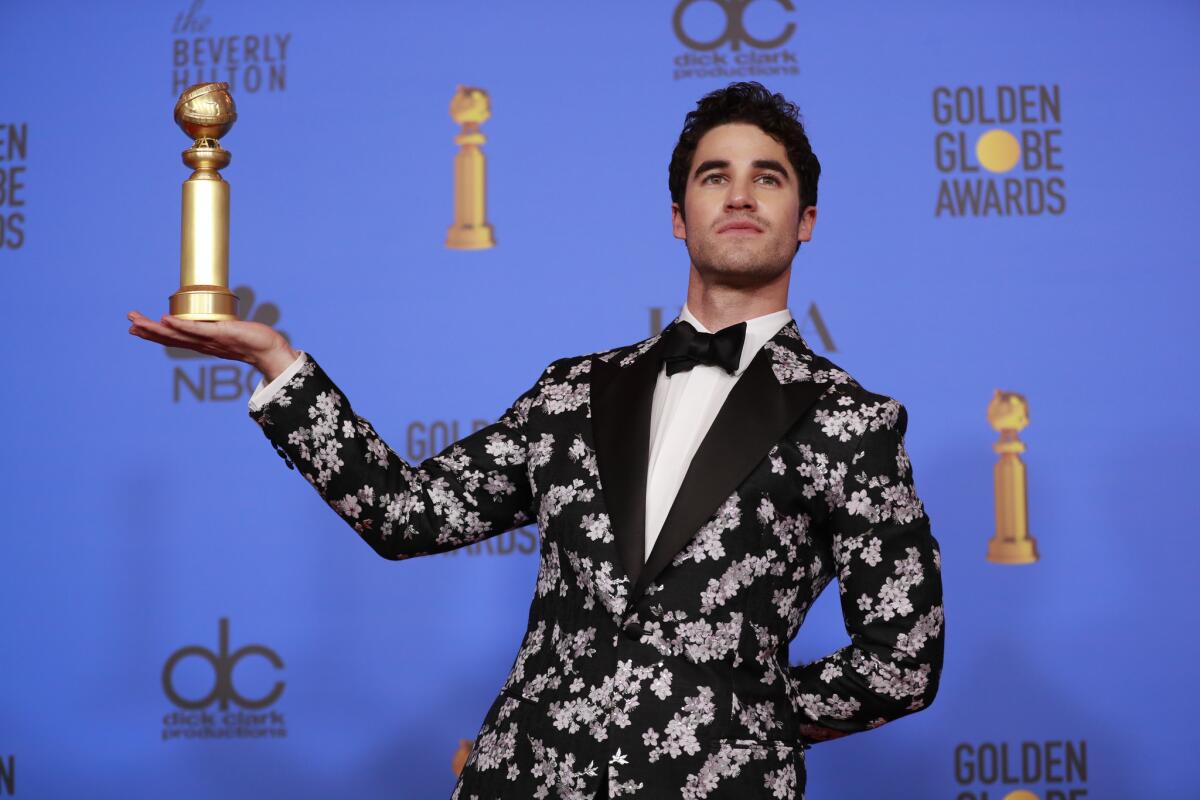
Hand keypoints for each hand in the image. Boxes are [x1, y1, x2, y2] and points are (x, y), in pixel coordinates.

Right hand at [127, 310, 299, 380]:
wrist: (269, 350)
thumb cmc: (251, 341)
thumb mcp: (228, 334)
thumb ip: (217, 330)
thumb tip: (211, 324)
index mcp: (201, 344)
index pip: (172, 339)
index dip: (153, 334)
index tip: (135, 328)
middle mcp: (202, 344)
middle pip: (169, 338)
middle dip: (147, 330)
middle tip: (128, 321)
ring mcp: (209, 339)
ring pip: (177, 334)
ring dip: (156, 328)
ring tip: (137, 321)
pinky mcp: (219, 333)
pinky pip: (196, 329)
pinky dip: (180, 325)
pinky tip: (165, 319)